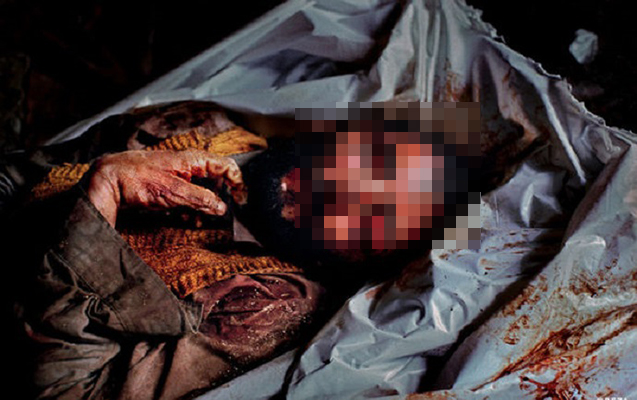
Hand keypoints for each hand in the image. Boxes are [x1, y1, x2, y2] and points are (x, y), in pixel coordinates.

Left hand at [87, 150, 245, 226]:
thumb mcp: (174, 192)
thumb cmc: (139, 179)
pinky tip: (187, 219)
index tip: (241, 200)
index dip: (238, 183)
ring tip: (200, 220)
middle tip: (223, 214)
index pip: (227, 166)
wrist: (109, 179)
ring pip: (203, 190)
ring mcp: (180, 174)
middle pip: (217, 179)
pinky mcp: (170, 184)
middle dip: (221, 197)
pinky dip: (192, 208)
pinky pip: (189, 196)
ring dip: (205, 206)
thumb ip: (201, 199)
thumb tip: (222, 207)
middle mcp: (189, 165)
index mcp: (194, 160)